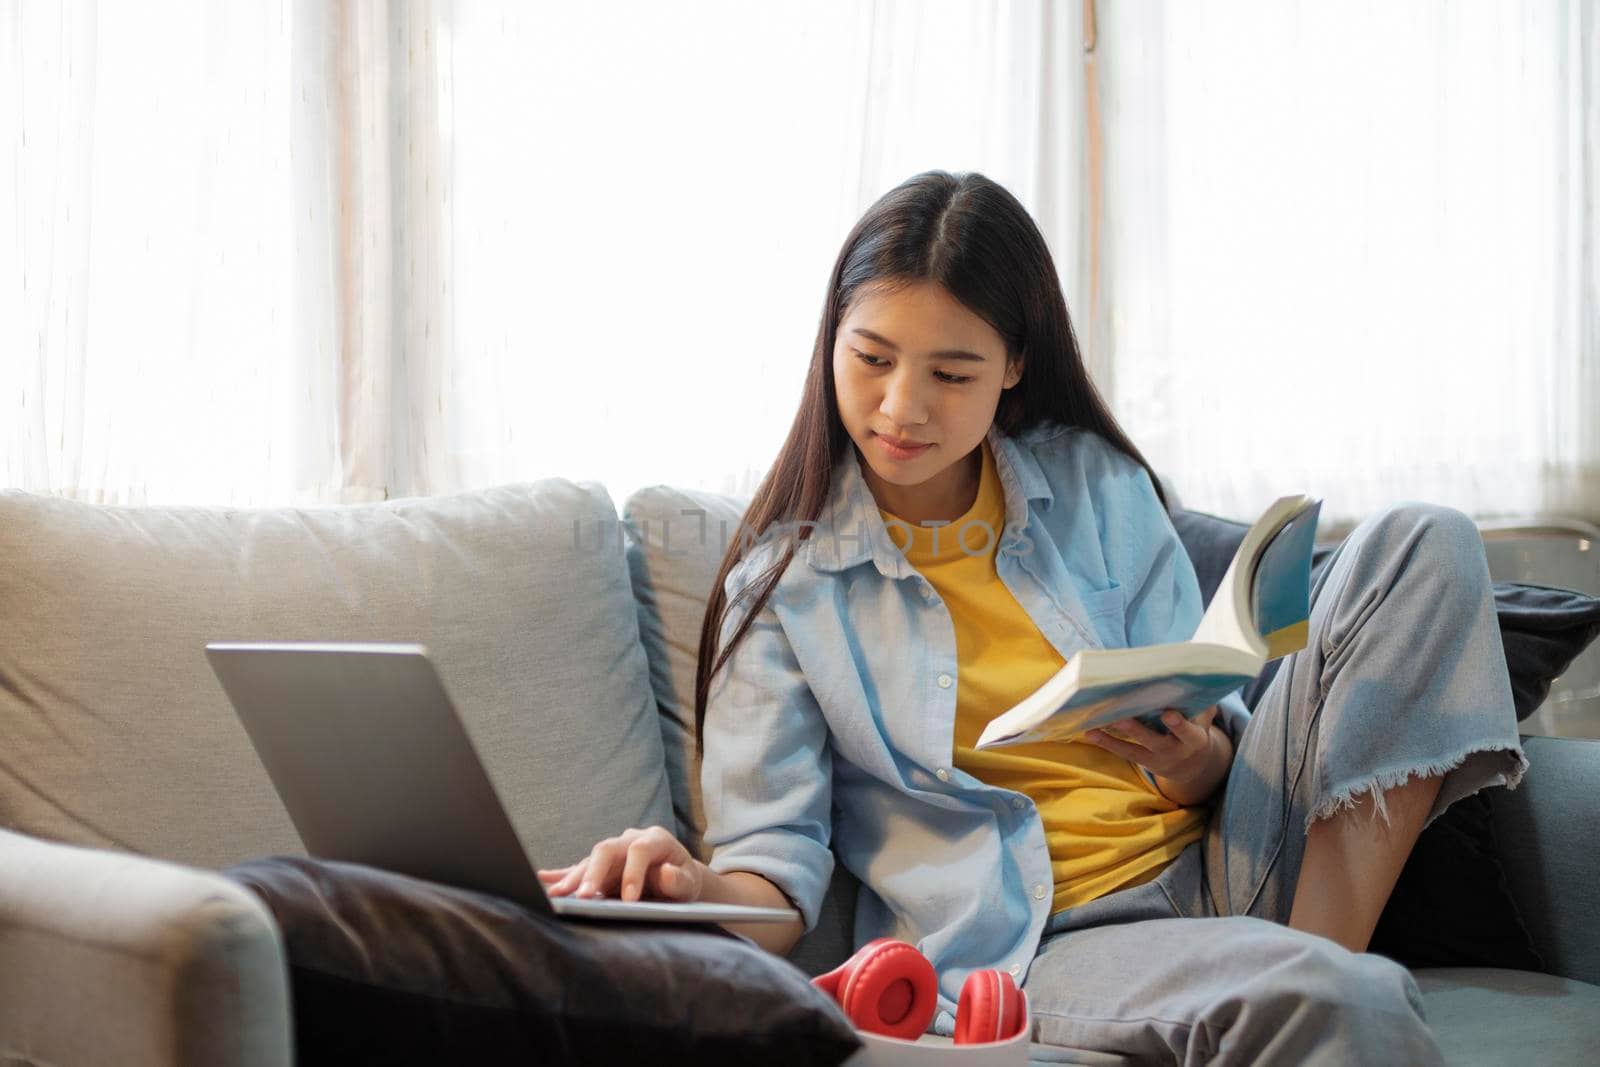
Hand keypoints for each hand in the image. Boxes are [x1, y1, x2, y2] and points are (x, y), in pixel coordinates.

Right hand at [536, 825, 703, 903]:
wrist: (677, 880)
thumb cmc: (684, 883)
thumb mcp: (689, 884)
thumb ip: (680, 880)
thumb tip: (667, 873)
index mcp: (654, 839)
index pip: (639, 849)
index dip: (633, 872)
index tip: (629, 900)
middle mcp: (629, 840)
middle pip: (606, 849)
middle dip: (593, 872)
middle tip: (582, 895)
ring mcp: (614, 852)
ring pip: (589, 860)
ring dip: (573, 878)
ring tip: (557, 894)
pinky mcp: (602, 867)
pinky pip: (579, 868)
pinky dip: (562, 875)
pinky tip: (543, 880)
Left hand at [1083, 705, 1219, 786]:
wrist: (1191, 765)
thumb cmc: (1194, 729)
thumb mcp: (1203, 718)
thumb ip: (1201, 701)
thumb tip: (1194, 674)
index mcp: (1193, 739)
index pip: (1187, 732)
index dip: (1178, 724)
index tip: (1167, 713)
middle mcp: (1173, 751)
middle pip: (1155, 741)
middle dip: (1139, 731)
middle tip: (1123, 718)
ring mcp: (1156, 758)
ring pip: (1134, 749)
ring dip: (1114, 738)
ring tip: (1097, 724)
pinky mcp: (1141, 761)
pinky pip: (1122, 752)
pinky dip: (1106, 742)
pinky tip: (1090, 732)